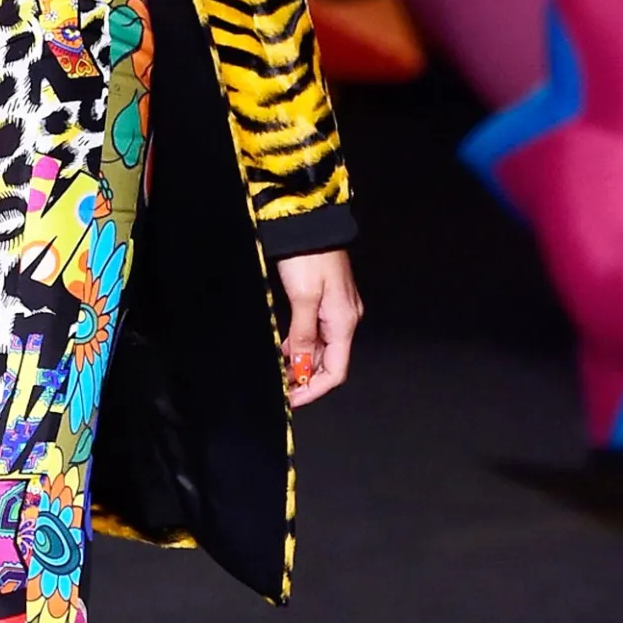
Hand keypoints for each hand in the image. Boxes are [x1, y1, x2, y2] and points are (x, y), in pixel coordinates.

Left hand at [276, 247, 361, 406]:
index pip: (335, 372)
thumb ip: (304, 336)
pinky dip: (300, 345)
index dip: (313, 389)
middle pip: (329, 363)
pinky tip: (283, 350)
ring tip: (278, 372)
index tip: (291, 399)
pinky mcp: (324, 301)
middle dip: (305, 379)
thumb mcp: (302, 299)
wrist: (308, 223)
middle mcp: (345, 319)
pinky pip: (314, 333)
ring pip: (320, 349)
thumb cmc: (307, 256)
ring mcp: (335, 310)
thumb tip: (302, 368)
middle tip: (280, 388)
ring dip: (301, 363)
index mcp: (344, 322)